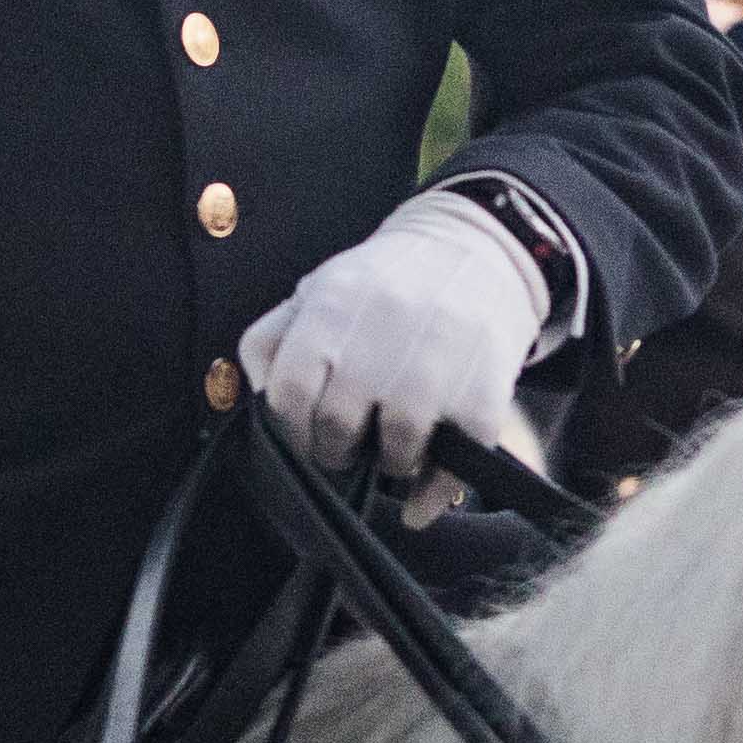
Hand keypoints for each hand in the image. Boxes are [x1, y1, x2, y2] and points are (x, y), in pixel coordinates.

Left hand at [238, 187, 546, 492]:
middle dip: (334, 449)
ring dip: (388, 464)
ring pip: (396, 450)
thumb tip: (258, 398)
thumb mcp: (320, 288)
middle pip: (338, 424)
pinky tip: (421, 494)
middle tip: (346, 446)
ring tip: (391, 451)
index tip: (303, 436)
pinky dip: (433, 492)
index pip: (289, 390)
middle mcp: (385, 328)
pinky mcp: (485, 391)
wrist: (480, 248)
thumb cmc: (385, 282)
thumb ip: (274, 338)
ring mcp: (440, 360)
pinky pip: (454, 464)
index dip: (288, 428)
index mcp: (334, 303)